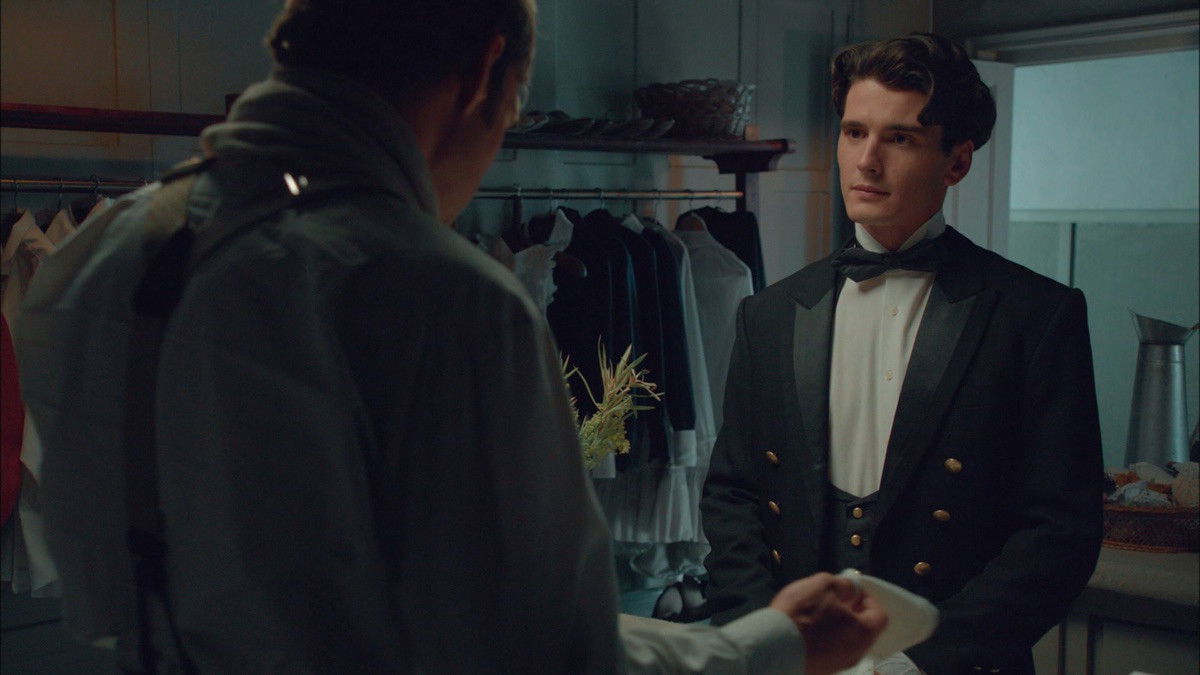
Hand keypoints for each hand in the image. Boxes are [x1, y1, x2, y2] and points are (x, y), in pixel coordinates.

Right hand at [768, 572, 887, 674]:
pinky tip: (808, 629)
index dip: (868, 599)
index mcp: (863, 633)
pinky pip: (831, 651)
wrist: (772, 645)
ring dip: (838, 626)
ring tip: (818, 613)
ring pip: (847, 642)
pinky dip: (826, 639)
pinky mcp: (821, 670)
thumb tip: (850, 590)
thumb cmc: (801, 613)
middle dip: (853, 612)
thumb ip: (843, 585)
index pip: (880, 615)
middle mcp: (855, 653)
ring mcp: (838, 665)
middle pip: (864, 630)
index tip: (851, 591)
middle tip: (835, 600)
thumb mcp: (824, 584)